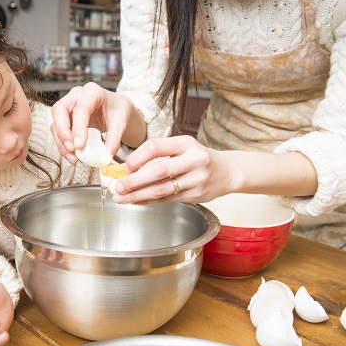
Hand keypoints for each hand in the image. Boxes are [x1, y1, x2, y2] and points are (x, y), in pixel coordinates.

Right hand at [50, 82, 137, 162]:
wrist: (115, 109)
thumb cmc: (117, 111)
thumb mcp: (121, 123)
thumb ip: (114, 138)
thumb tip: (107, 155)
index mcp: (93, 91)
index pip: (81, 108)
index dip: (78, 127)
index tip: (80, 145)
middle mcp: (76, 95)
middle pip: (59, 110)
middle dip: (63, 131)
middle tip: (73, 149)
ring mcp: (68, 105)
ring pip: (55, 121)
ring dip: (61, 141)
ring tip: (73, 157)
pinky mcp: (64, 117)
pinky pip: (57, 130)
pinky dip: (62, 144)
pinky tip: (72, 155)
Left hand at [112, 135, 231, 204]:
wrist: (227, 172)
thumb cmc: (198, 158)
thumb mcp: (183, 148)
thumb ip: (160, 156)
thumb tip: (128, 169)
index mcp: (186, 143)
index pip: (156, 146)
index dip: (137, 157)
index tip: (125, 167)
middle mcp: (194, 160)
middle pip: (158, 171)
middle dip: (134, 181)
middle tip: (118, 187)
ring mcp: (196, 180)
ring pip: (162, 189)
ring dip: (138, 195)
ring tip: (121, 198)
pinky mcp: (196, 196)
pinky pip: (167, 199)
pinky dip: (149, 201)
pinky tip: (136, 201)